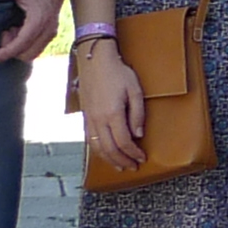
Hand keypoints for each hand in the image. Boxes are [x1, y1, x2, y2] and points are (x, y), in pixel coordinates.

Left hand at [0, 0, 64, 64]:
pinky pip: (37, 47)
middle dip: (12, 50)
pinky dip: (25, 44)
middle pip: (28, 53)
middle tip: (3, 33)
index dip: (6, 53)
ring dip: (18, 47)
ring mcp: (52, 30)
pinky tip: (18, 29)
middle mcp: (48, 27)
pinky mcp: (52, 31)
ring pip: (33, 53)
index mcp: (38, 18)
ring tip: (10, 30)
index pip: (22, 43)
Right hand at [76, 41, 145, 168]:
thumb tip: (138, 135)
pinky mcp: (85, 116)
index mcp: (112, 114)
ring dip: (109, 159)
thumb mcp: (135, 90)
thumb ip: (138, 114)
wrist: (95, 61)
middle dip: (122, 161)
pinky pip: (90, 139)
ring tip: (119, 166)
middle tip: (133, 167)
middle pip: (110, 149)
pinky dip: (99, 150)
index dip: (133, 153)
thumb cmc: (118, 73)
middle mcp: (98, 119)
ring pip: (97, 147)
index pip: (124, 142)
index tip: (142, 158)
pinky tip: (105, 153)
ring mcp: (89, 119)